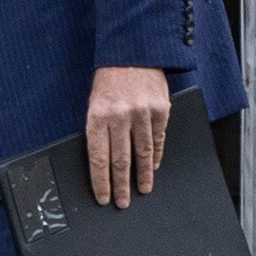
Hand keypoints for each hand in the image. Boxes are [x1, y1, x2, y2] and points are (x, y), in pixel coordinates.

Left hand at [87, 64, 170, 208]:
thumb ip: (98, 130)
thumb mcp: (94, 103)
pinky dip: (156, 155)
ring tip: (143, 189)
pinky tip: (154, 166)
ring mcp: (142, 113)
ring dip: (143, 175)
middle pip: (120, 161)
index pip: (98, 158)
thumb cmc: (109, 80)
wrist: (132, 52)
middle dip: (121, 185)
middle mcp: (120, 116)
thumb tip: (102, 162)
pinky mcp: (160, 109)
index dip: (101, 181)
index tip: (103, 197)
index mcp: (98, 116)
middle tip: (122, 202)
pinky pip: (158, 139)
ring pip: (142, 153)